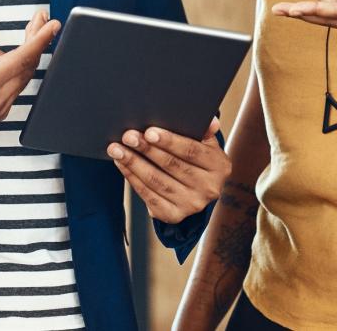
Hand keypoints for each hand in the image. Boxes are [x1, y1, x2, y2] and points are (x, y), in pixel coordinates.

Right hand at [0, 0, 58, 137]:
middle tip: (40, 18)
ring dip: (27, 52)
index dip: (39, 39)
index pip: (21, 59)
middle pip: (27, 66)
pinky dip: (14, 67)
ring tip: (25, 30)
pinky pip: (15, 86)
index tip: (52, 24)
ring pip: (23, 76)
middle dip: (36, 39)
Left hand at [109, 117, 229, 223]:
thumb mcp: (207, 144)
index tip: (149, 131)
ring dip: (134, 163)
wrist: (197, 190)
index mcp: (219, 166)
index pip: (192, 151)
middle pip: (172, 166)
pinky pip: (149, 195)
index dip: (169, 141)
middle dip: (146, 149)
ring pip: (157, 181)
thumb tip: (209, 120)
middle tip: (128, 136)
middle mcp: (208, 188)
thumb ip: (205, 131)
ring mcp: (191, 204)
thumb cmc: (198, 159)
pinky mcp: (174, 215)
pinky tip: (122, 164)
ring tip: (117, 149)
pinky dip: (132, 178)